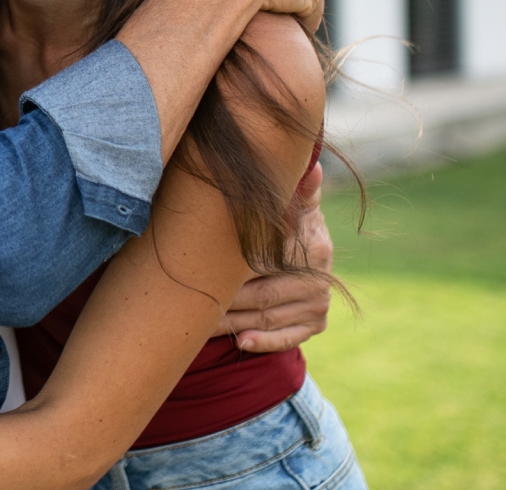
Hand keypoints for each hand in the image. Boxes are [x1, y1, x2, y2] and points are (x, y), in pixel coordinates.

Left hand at [215, 174, 333, 352]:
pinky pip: (288, 338)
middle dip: (223, 301)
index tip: (199, 272)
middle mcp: (318, 278)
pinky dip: (266, 341)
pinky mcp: (316, 324)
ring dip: (233, 324)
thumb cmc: (289, 221)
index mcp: (311, 246)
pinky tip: (242, 342)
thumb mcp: (295, 202)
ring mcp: (318, 304)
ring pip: (266, 317)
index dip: (230, 269)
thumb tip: (311, 165)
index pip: (264, 261)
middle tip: (186, 304)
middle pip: (261, 294)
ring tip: (199, 324)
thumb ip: (297, 187)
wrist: (312, 249)